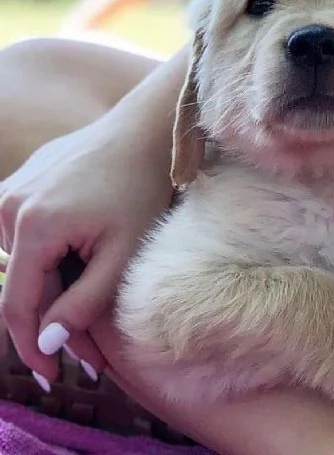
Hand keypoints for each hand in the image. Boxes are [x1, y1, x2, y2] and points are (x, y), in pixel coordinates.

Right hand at [0, 118, 172, 386]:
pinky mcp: (23, 182)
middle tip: (92, 353)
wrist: (144, 131)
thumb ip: (84, 301)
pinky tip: (82, 258)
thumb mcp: (123, 253)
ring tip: (94, 298)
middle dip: (54, 319)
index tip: (51, 377)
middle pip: (22, 284)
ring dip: (54, 285)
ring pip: (24, 261)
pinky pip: (26, 233)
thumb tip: (46, 341)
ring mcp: (12, 189)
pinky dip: (50, 256)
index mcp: (31, 226)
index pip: (16, 306)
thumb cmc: (141, 189)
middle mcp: (8, 206)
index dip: (30, 348)